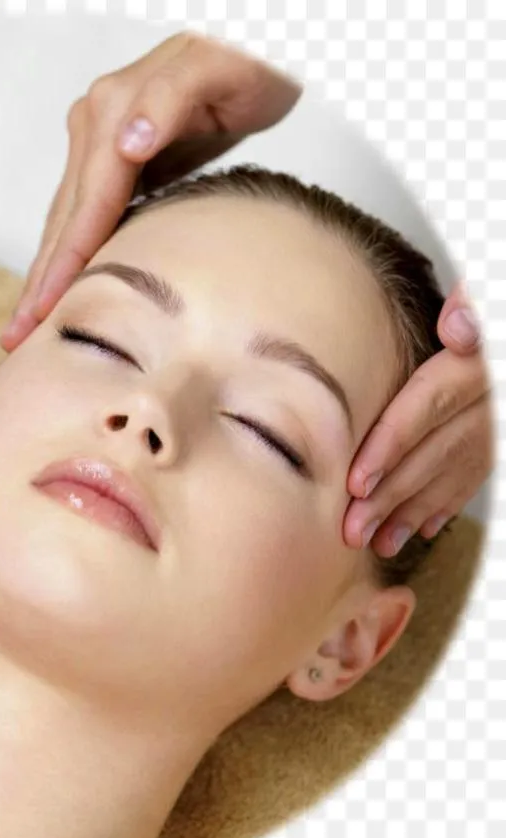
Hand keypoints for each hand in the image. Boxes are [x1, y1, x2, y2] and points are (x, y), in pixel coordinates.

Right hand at [0, 30, 301, 351]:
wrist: (254, 45)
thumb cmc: (245, 61)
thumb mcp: (215, 73)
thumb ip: (168, 100)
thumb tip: (127, 143)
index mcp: (111, 116)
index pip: (84, 209)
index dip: (63, 267)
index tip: (42, 314)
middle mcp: (95, 127)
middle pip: (63, 221)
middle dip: (39, 283)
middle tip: (15, 338)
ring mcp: (98, 141)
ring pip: (66, 221)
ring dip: (46, 274)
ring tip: (28, 322)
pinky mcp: (111, 155)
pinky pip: (83, 212)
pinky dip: (71, 252)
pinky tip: (64, 281)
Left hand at [343, 285, 491, 555]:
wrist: (502, 314)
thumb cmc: (487, 308)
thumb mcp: (492, 290)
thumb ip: (475, 305)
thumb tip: (459, 329)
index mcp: (475, 368)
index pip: (427, 410)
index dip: (390, 448)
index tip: (355, 482)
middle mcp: (493, 400)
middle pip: (435, 453)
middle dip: (390, 496)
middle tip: (351, 529)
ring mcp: (500, 423)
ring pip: (455, 474)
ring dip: (413, 512)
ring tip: (377, 543)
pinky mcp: (501, 438)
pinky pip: (475, 475)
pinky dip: (446, 504)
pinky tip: (419, 529)